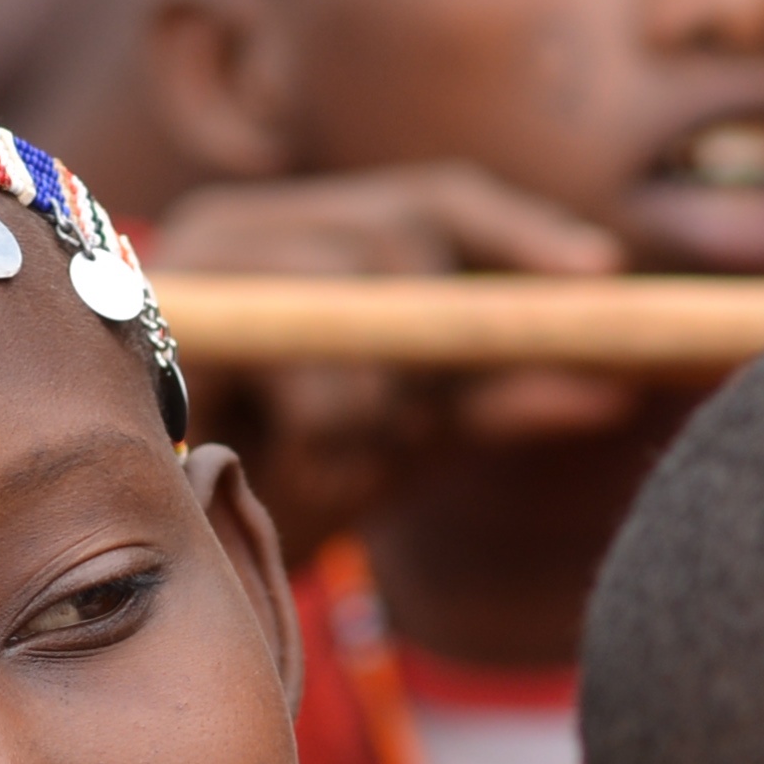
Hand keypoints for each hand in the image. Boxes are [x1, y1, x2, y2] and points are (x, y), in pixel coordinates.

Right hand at [130, 164, 636, 557]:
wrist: (146, 565)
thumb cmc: (278, 486)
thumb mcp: (411, 435)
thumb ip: (500, 399)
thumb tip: (616, 386)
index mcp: (304, 231)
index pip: (435, 197)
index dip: (523, 230)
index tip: (601, 275)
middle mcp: (245, 222)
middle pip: (406, 237)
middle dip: (439, 338)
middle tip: (413, 428)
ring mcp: (201, 262)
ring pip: (367, 291)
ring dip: (384, 402)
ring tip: (338, 463)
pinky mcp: (174, 319)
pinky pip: (318, 362)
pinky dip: (338, 429)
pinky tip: (296, 467)